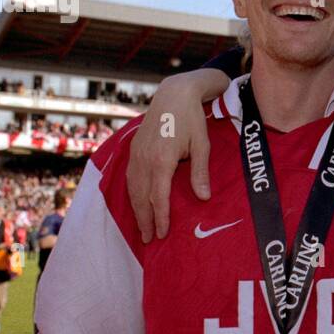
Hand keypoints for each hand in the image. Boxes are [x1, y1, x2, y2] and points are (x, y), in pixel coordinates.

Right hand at [126, 69, 225, 241]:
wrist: (173, 94)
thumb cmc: (192, 119)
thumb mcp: (202, 145)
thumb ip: (200, 173)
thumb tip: (203, 198)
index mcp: (161, 160)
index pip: (158, 197)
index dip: (159, 217)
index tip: (161, 234)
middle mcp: (144, 159)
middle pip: (141, 197)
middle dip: (145, 220)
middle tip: (149, 240)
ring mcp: (136, 154)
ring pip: (132, 188)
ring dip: (136, 210)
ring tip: (142, 227)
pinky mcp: (134, 149)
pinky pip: (130, 177)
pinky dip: (132, 193)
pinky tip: (136, 202)